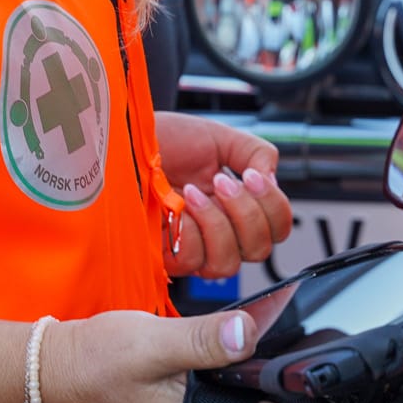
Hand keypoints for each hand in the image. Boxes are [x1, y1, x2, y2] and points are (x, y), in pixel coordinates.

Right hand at [42, 308, 278, 402]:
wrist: (63, 365)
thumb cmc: (99, 360)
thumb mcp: (153, 344)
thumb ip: (201, 341)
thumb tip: (246, 333)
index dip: (286, 395)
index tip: (306, 370)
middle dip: (272, 384)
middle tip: (290, 350)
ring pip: (240, 397)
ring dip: (253, 377)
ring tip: (261, 346)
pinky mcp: (189, 399)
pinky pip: (224, 390)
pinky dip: (235, 372)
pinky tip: (237, 349)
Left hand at [155, 112, 293, 279]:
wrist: (126, 137)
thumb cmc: (166, 139)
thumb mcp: (219, 138)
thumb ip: (255, 153)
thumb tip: (271, 181)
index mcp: (237, 206)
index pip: (277, 227)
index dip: (273, 207)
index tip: (252, 176)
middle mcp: (219, 232)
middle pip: (259, 250)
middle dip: (246, 214)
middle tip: (222, 182)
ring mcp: (192, 247)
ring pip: (227, 264)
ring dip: (216, 224)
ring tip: (193, 192)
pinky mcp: (164, 256)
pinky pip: (191, 260)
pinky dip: (188, 232)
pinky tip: (175, 206)